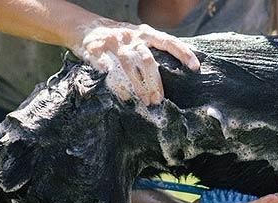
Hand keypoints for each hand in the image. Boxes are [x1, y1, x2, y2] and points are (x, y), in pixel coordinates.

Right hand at [72, 20, 199, 103]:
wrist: (82, 26)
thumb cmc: (119, 39)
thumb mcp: (138, 38)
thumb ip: (154, 49)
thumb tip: (179, 67)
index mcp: (145, 32)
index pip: (168, 41)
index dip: (183, 53)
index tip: (195, 68)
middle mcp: (131, 36)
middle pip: (147, 60)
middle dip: (155, 82)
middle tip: (160, 99)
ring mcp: (114, 42)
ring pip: (129, 66)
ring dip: (139, 86)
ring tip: (146, 102)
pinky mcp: (96, 50)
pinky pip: (108, 69)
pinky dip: (118, 85)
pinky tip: (126, 97)